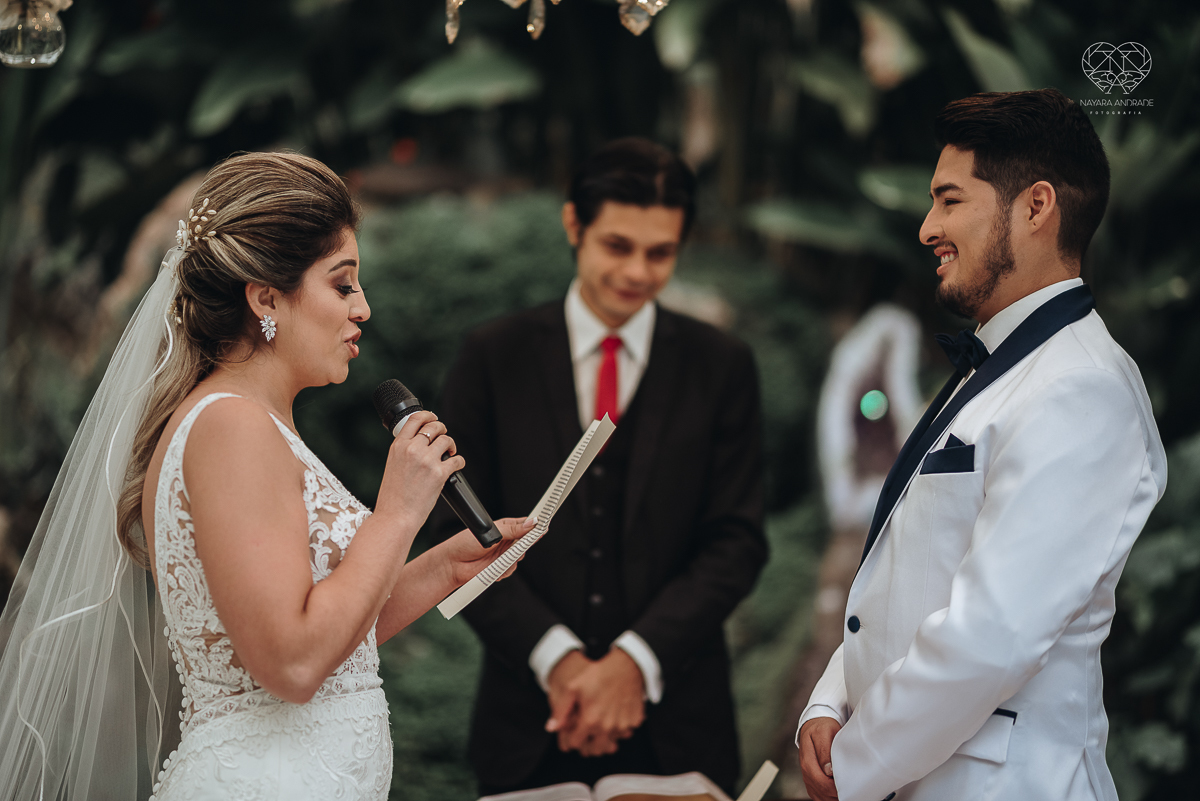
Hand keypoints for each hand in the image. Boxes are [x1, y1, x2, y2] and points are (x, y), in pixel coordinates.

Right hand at [374, 411, 464, 528]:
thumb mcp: (392, 465)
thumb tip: (421, 444)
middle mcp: (412, 449)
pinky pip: (457, 459)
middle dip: (443, 431)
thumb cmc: (393, 497)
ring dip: (451, 446)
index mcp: (398, 446)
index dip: (428, 415)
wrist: (395, 516)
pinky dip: (459, 461)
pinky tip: (456, 466)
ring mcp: (426, 460)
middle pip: (435, 427)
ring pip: (447, 440)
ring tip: (449, 454)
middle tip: (444, 440)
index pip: (415, 419)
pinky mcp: (439, 473)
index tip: (434, 418)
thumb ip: (404, 452)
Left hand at [443, 516, 536, 585]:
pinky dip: (505, 569)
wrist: (452, 565)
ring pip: (520, 557)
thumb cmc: (465, 543)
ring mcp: (503, 555)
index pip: (525, 524)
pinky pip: (511, 569)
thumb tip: (532, 524)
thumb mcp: (493, 533)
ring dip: (512, 558)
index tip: (543, 524)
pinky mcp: (500, 568)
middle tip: (519, 543)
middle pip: (526, 542)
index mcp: (505, 527)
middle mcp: (506, 541)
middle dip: (525, 544)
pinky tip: (494, 566)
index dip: (535, 524)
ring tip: (499, 557)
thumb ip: (514, 530)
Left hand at [547, 648, 645, 756]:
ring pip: (611, 743)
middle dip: (589, 744)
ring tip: (601, 723)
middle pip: (595, 750)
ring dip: (605, 737)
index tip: (574, 731)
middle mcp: (607, 728)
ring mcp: (623, 725)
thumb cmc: (597, 674)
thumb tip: (551, 728)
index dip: (572, 738)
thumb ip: (560, 710)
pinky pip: (625, 732)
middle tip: (587, 733)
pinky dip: (620, 727)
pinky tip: (615, 714)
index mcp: (590, 721)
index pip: (576, 744)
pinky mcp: (634, 721)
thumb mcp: (572, 687)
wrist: (625, 665)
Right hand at [798, 717, 840, 800]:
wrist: (814, 726)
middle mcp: (805, 771)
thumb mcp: (824, 733)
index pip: (821, 782)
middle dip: (836, 794)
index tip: (848, 786)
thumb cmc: (821, 728)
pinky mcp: (811, 780)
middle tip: (851, 791)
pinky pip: (818, 795)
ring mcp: (807, 777)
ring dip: (832, 796)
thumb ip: (824, 751)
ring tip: (846, 791)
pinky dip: (828, 797)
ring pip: (819, 796)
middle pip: (821, 791)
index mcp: (807, 760)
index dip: (835, 788)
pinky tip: (837, 792)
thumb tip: (828, 770)